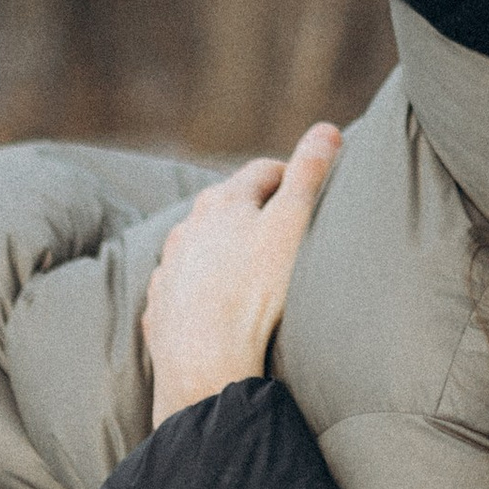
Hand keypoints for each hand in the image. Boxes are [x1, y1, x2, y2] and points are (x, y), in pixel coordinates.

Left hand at [142, 126, 340, 424]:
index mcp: (224, 201)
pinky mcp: (161, 306)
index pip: (263, 172)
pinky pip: (183, 289)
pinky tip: (219, 310)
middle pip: (227, 207)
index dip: (290, 176)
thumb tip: (327, 129)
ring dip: (223, 251)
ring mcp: (170, 268)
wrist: (204, 360)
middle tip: (285, 231)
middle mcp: (188, 228)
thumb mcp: (293, 223)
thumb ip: (310, 173)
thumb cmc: (255, 289)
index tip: (309, 191)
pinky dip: (201, 290)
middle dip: (255, 213)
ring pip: (200, 248)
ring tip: (251, 274)